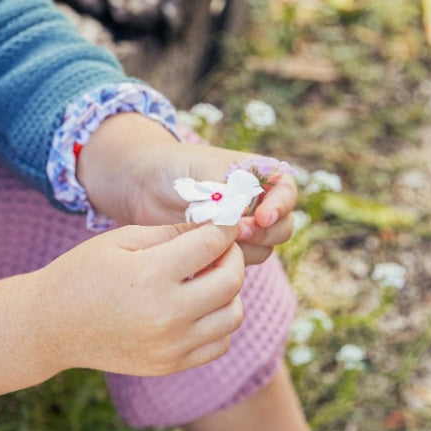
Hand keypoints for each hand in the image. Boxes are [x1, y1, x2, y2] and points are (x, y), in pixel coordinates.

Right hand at [0, 222, 244, 409]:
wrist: (50, 327)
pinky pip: (218, 343)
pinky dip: (218, 323)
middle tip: (219, 248)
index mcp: (150, 275)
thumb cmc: (82, 274)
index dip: (224, 227)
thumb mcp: (120, 241)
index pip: (213, 244)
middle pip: (232, 280)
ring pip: (232, 315)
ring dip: (229, 292)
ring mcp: (170, 345)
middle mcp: (166, 315)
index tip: (223, 222)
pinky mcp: (170, 364)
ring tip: (207, 279)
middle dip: (232, 256)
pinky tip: (198, 307)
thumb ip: (171, 232)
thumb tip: (217, 226)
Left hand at [76, 112, 296, 264]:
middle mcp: (257, 204)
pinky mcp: (223, 250)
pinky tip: (205, 256)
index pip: (286, 192)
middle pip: (282, 227)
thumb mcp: (203, 172)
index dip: (280, 206)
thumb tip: (241, 220)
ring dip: (245, 249)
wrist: (143, 185)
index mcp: (259, 176)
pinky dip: (227, 261)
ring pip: (263, 249)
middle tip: (237, 234)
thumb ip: (228, 193)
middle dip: (264, 233)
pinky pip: (239, 263)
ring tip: (214, 242)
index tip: (261, 217)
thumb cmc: (174, 168)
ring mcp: (242, 229)